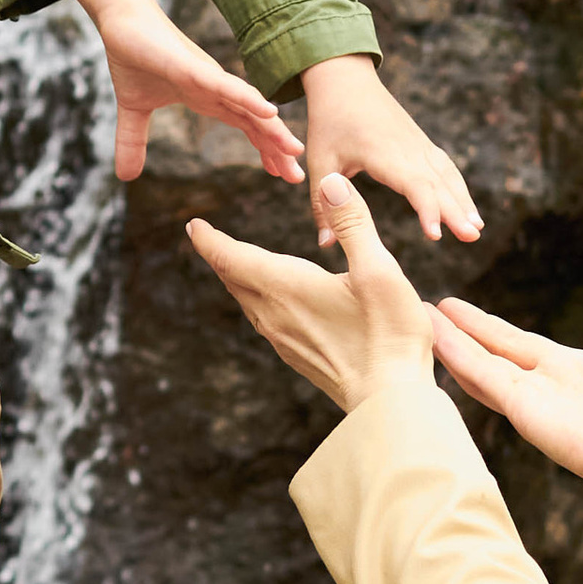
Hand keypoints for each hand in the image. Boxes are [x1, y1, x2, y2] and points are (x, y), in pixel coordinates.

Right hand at [66, 0, 304, 185]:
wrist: (119, 21)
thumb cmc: (132, 56)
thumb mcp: (133, 111)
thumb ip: (133, 142)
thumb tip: (126, 177)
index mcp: (207, 98)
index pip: (245, 127)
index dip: (266, 150)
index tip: (283, 175)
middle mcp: (215, 88)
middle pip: (254, 122)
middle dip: (277, 148)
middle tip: (298, 177)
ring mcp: (207, 76)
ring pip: (247, 106)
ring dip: (271, 128)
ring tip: (293, 150)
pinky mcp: (193, 67)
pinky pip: (226, 85)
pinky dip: (247, 98)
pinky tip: (268, 112)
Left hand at [188, 172, 434, 411]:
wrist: (390, 401)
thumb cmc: (388, 334)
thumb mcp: (378, 269)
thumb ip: (352, 223)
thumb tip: (330, 182)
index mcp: (286, 287)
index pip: (232, 257)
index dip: (210, 239)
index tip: (193, 225)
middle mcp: (275, 314)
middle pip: (234, 279)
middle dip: (220, 255)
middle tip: (206, 238)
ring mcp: (284, 340)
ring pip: (248, 302)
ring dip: (237, 278)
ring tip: (235, 264)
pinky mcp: (297, 357)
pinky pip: (264, 321)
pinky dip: (256, 300)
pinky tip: (272, 303)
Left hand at [301, 54, 479, 245]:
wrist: (345, 78)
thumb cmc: (329, 120)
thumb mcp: (320, 161)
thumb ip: (324, 204)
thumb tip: (326, 245)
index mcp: (383, 153)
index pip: (413, 184)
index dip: (426, 209)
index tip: (435, 235)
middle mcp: (408, 148)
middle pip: (438, 183)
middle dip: (456, 211)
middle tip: (472, 237)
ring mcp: (418, 143)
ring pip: (447, 174)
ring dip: (463, 200)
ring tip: (476, 228)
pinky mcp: (421, 142)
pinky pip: (445, 167)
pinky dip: (458, 187)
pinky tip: (466, 207)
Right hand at [430, 275, 582, 548]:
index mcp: (568, 368)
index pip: (516, 343)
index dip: (486, 326)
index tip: (458, 310)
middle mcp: (541, 382)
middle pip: (489, 349)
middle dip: (457, 330)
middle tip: (425, 308)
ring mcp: (528, 396)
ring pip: (477, 361)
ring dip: (447, 340)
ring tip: (418, 316)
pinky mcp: (521, 407)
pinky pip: (481, 375)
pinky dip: (455, 355)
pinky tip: (433, 337)